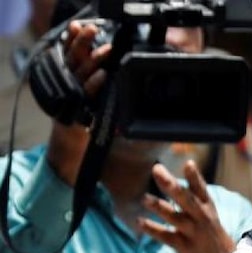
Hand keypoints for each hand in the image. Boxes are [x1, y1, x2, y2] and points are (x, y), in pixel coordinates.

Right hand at [45, 21, 112, 185]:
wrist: (73, 153)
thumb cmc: (85, 126)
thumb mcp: (90, 102)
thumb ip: (96, 86)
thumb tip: (110, 67)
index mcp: (70, 81)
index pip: (70, 55)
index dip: (74, 40)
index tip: (80, 26)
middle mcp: (67, 87)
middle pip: (73, 60)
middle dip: (82, 43)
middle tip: (91, 29)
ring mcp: (70, 99)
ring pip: (79, 75)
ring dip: (93, 61)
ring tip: (106, 50)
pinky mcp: (75, 112)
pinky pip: (86, 95)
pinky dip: (94, 84)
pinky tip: (103, 76)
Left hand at [140, 161, 235, 252]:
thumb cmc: (211, 234)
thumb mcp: (209, 213)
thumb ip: (192, 197)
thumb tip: (170, 179)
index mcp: (208, 208)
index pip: (201, 189)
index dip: (195, 176)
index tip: (188, 163)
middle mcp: (201, 218)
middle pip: (186, 199)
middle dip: (171, 185)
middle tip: (157, 170)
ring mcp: (192, 232)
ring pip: (174, 217)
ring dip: (159, 206)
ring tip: (144, 198)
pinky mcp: (183, 246)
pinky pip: (165, 236)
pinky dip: (152, 229)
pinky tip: (139, 221)